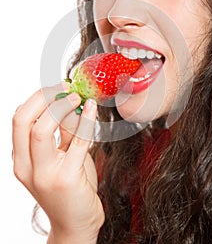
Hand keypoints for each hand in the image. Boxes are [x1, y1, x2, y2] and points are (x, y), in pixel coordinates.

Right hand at [12, 84, 103, 242]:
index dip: (37, 98)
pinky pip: (76, 142)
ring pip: (42, 130)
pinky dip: (85, 120)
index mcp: (21, 160)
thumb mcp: (60, 157)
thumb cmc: (69, 188)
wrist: (76, 224)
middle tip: (64, 88)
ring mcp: (44, 175)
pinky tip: (92, 108)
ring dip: (61, 106)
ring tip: (77, 97)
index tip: (56, 88)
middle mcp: (26, 167)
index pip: (19, 120)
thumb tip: (69, 102)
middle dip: (44, 97)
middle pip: (23, 120)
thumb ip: (62, 132)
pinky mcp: (67, 179)